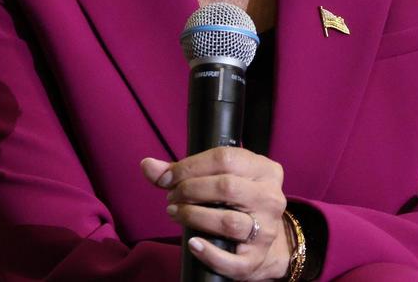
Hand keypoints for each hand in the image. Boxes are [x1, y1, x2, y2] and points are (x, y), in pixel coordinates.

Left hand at [141, 148, 290, 279]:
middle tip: (171, 197)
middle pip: (226, 187)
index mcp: (265, 169)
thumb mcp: (220, 179)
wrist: (265, 241)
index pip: (225, 158)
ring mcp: (267, 229)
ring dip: (193, 217)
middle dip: (189, 191)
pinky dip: (208, 253)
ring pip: (228, 222)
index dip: (189, 167)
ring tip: (175, 213)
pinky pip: (231, 260)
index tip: (166, 178)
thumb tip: (147, 165)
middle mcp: (270, 197)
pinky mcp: (256, 258)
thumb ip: (184, 172)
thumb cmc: (237, 202)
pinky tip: (192, 243)